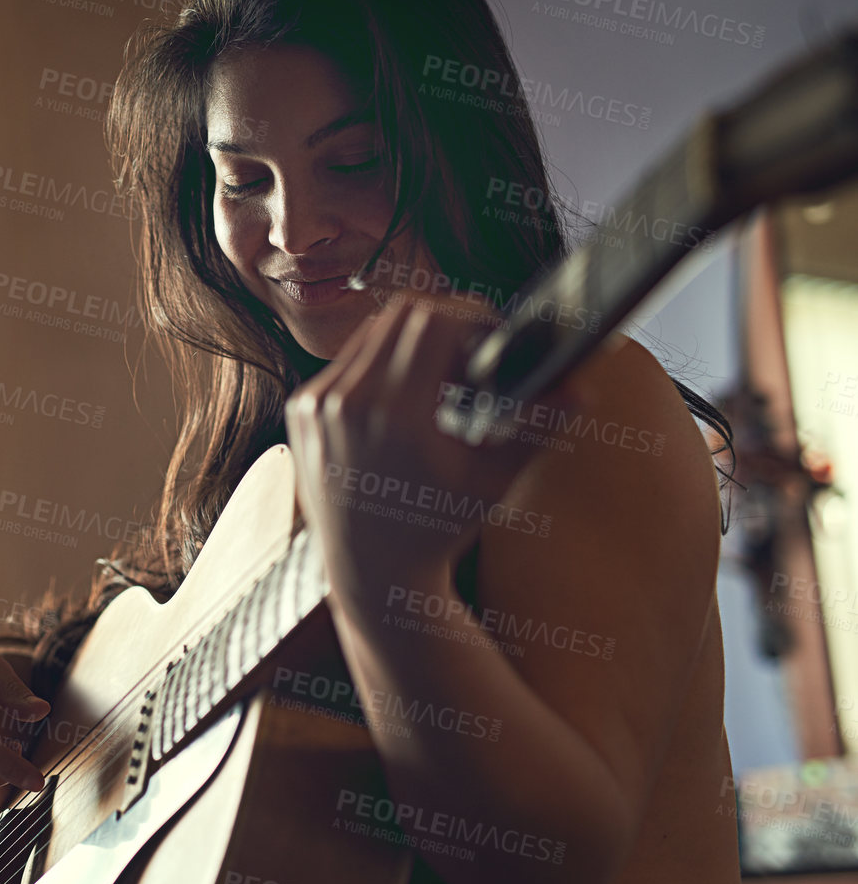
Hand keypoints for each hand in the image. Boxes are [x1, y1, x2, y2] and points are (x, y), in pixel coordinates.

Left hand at [283, 291, 588, 601]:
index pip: (435, 321)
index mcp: (394, 414)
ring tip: (443, 379)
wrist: (370, 568)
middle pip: (402, 315)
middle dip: (446, 323)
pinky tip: (406, 398)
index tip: (495, 339)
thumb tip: (582, 388)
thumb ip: (538, 428)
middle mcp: (346, 402)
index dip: (473, 318)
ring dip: (411, 341)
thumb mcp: (494, 480)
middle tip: (474, 356)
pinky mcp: (300, 410)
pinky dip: (380, 364)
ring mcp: (316, 404)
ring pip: (371, 333)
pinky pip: (346, 361)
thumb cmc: (437, 527)